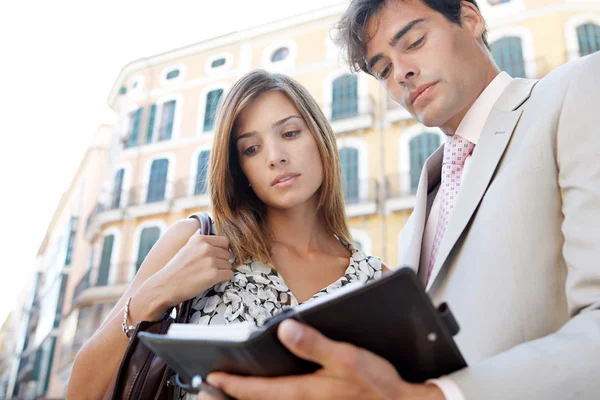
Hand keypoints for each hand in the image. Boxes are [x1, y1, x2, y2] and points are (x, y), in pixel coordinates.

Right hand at [144, 232, 232, 311]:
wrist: (164, 287)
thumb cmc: (174, 269)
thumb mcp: (184, 248)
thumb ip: (195, 239)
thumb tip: (200, 230)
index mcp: (200, 239)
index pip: (224, 242)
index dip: (221, 251)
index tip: (215, 258)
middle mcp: (206, 248)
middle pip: (227, 254)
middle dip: (221, 262)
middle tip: (209, 270)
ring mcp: (210, 261)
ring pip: (228, 265)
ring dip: (221, 271)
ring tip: (207, 276)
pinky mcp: (213, 275)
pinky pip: (229, 275)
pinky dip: (223, 279)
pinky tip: (212, 281)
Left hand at [205, 319, 444, 399]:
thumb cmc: (375, 383)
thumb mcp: (346, 357)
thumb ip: (314, 345)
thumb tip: (283, 331)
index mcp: (304, 391)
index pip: (258, 390)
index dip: (233, 383)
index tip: (211, 375)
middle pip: (260, 398)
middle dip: (235, 391)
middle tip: (213, 382)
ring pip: (273, 399)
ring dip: (252, 392)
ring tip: (235, 380)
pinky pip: (287, 397)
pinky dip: (271, 391)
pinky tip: (272, 380)